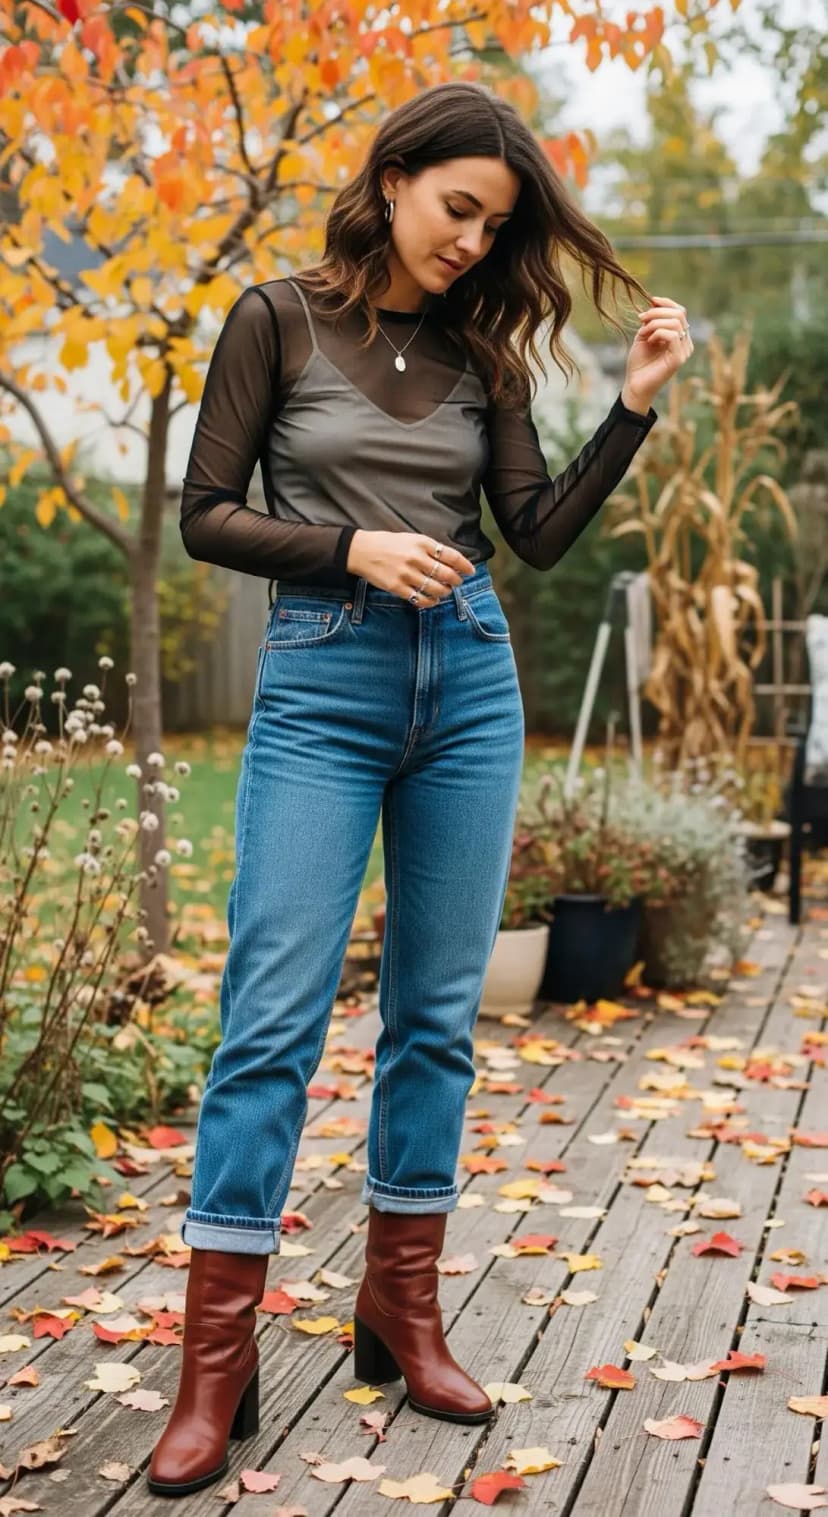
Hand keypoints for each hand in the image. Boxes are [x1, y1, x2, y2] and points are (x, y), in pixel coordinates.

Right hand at [346, 530, 475, 606]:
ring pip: (435, 589)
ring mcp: (406, 574)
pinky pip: (420, 599)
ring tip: (445, 591)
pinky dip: (430, 602)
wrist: (361, 551)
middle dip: (456, 581)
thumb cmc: (388, 544)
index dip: (464, 565)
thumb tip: (450, 561)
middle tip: (457, 583)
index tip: (470, 571)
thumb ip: (429, 549)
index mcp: (421, 543)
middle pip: (446, 574)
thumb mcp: (411, 539)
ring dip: (445, 592)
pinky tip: (433, 601)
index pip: (451, 556)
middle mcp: (415, 558)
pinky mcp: (397, 587)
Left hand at [624, 295, 693, 406]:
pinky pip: (674, 335)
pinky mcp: (678, 359)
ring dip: (655, 323)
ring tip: (643, 332)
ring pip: (676, 323)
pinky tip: (649, 340)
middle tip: (642, 319)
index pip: (680, 311)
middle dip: (658, 312)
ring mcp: (684, 351)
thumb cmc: (639, 363)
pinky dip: (658, 333)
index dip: (666, 303)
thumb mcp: (644, 335)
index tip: (650, 301)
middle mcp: (685, 343)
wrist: (635, 385)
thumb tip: (654, 302)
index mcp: (680, 336)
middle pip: (680, 314)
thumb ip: (651, 320)